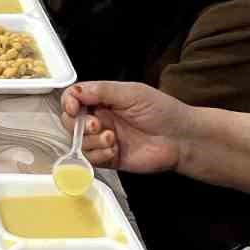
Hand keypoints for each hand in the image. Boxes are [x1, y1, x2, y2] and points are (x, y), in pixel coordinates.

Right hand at [58, 81, 192, 173]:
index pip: (74, 98)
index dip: (68, 103)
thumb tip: (76, 91)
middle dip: (78, 125)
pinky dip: (99, 154)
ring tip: (112, 139)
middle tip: (96, 125)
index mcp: (104, 99)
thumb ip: (102, 91)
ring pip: (79, 142)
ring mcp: (104, 139)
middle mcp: (101, 118)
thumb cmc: (162, 111)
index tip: (73, 108)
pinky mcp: (110, 158)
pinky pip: (91, 159)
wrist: (181, 139)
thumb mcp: (132, 93)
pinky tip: (115, 149)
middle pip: (70, 122)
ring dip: (91, 141)